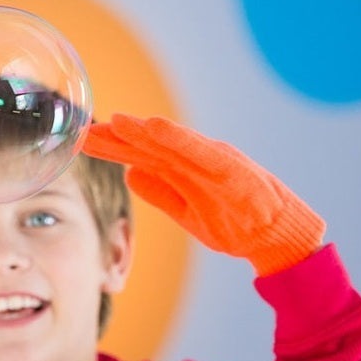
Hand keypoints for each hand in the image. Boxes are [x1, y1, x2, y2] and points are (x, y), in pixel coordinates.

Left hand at [84, 114, 325, 275]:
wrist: (279, 238)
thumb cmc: (236, 224)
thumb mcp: (189, 212)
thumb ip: (162, 193)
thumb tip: (131, 175)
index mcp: (184, 171)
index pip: (140, 156)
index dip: (110, 148)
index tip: (80, 141)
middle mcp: (196, 160)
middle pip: (148, 146)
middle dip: (114, 138)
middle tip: (81, 128)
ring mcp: (214, 162)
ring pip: (171, 144)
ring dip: (141, 131)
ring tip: (113, 121)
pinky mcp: (233, 170)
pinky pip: (201, 152)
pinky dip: (178, 138)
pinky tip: (154, 127)